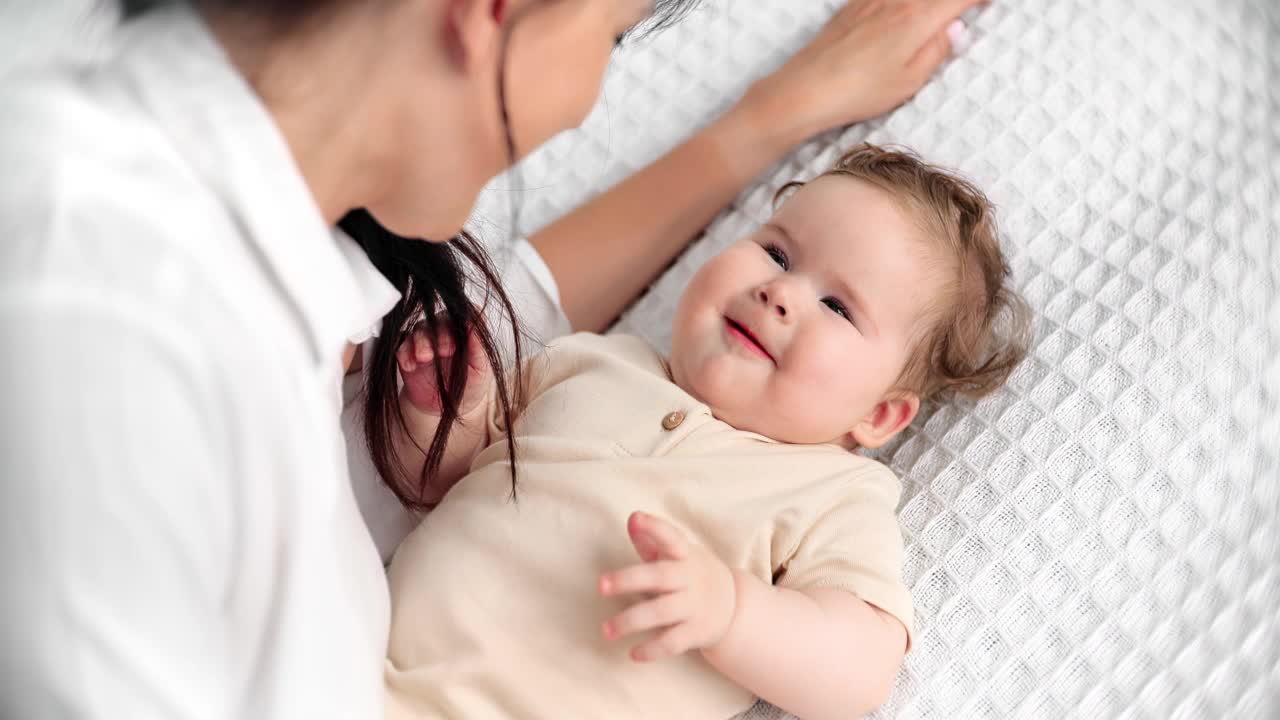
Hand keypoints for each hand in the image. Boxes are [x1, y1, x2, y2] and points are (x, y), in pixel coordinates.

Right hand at [396, 324, 491, 415]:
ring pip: (419, 330)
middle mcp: (444, 332)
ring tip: (425, 358)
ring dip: (421, 341)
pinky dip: (404, 353)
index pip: (463, 315)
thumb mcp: (481, 370)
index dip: (463, 319)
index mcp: (465, 332)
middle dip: (441, 334)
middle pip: (439, 320)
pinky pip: (401, 346)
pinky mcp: (408, 353)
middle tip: (445, 351)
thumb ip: (479, 346)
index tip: (465, 331)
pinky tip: (410, 366)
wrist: (447, 408)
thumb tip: (478, 320)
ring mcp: (425, 342)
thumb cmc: (469, 386)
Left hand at [599, 512, 736, 661]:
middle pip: (659, 576)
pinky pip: (672, 642)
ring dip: (630, 621)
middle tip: (600, 586)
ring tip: (606, 630)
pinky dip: (652, 650)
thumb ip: (652, 539)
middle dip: (629, 580)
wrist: (733, 604)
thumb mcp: (677, 553)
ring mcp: (694, 605)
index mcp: (683, 554)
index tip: (635, 519)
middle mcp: (690, 577)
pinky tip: (633, 653)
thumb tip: (632, 519)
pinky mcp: (697, 632)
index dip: (654, 528)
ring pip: (661, 612)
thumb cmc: (690, 573)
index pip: (670, 537)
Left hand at [742, 0, 986, 143]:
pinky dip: (903, 3)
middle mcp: (897, 0)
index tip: (988, 2)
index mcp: (917, 19)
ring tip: (936, 15)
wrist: (805, 89)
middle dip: (953, 1)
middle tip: (966, 9)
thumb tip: (954, 27)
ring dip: (928, 4)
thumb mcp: (909, 81)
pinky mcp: (853, 4)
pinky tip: (902, 12)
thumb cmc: (857, 91)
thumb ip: (937, 50)